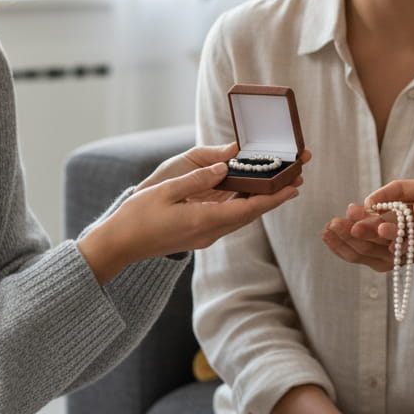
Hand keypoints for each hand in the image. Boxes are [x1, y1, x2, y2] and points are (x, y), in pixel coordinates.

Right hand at [79, 161, 300, 281]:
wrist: (119, 246)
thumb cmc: (137, 217)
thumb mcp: (166, 190)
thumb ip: (198, 179)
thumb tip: (225, 167)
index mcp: (204, 221)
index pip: (248, 210)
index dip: (274, 199)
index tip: (294, 188)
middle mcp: (209, 232)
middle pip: (250, 214)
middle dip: (274, 197)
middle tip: (295, 180)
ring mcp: (204, 236)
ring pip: (240, 217)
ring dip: (260, 201)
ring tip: (278, 184)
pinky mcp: (197, 235)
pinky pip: (227, 219)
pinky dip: (242, 205)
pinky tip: (246, 192)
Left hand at [321, 207, 404, 272]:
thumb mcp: (410, 203)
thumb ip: (391, 200)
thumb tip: (368, 203)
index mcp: (409, 240)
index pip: (383, 234)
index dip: (368, 225)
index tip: (350, 213)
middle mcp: (398, 255)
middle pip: (368, 246)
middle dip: (348, 233)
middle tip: (334, 223)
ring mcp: (387, 262)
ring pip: (359, 254)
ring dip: (340, 241)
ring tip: (327, 228)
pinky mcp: (379, 265)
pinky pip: (355, 258)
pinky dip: (339, 248)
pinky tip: (327, 238)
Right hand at [353, 179, 413, 270]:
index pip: (403, 189)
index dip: (384, 195)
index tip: (369, 203)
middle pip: (397, 211)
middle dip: (379, 216)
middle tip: (361, 222)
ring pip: (402, 230)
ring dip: (388, 233)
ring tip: (376, 234)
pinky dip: (403, 248)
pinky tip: (394, 249)